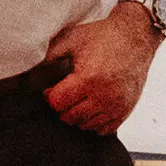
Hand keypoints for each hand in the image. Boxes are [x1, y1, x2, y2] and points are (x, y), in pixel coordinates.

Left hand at [43, 4, 157, 132]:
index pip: (57, 103)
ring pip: (86, 125)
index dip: (50, 96)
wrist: (135, 36)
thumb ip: (50, 56)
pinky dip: (95, 122)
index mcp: (88, 79)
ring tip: (78, 98)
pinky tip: (92, 106)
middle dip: (62, 107)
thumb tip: (30, 71)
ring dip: (78, 115)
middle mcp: (104, 96)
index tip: (51, 89)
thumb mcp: (72, 39)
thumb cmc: (103, 36)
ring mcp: (117, 105)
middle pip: (70, 117)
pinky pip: (104, 129)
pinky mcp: (126, 109)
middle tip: (64, 93)